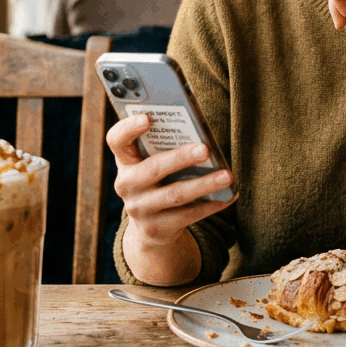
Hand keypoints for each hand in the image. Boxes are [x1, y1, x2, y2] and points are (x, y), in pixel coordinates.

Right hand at [108, 113, 233, 253]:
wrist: (152, 225)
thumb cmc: (160, 179)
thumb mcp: (155, 161)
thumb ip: (168, 146)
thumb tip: (201, 135)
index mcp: (125, 160)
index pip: (116, 140)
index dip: (128, 128)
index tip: (148, 118)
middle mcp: (126, 184)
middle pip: (153, 168)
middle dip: (181, 158)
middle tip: (206, 149)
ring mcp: (138, 209)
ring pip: (175, 194)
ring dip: (204, 184)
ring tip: (227, 176)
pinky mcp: (156, 228)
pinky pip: (187, 215)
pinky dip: (210, 205)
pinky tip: (228, 196)